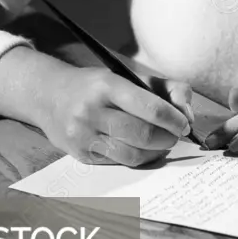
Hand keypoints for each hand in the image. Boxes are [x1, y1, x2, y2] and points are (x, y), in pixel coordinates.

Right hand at [0, 47, 194, 166]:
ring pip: (131, 155)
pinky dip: (137, 159)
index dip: (174, 120)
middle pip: (143, 134)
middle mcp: (92, 110)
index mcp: (107, 85)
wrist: (49, 95)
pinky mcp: (80, 154)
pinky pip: (117, 163)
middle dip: (167, 138)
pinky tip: (142, 150)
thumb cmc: (96, 85)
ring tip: (161, 144)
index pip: (150, 108)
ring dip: (154, 153)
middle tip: (175, 136)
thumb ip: (165, 88)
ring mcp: (84, 135)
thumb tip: (188, 113)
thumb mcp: (128, 75)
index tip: (184, 125)